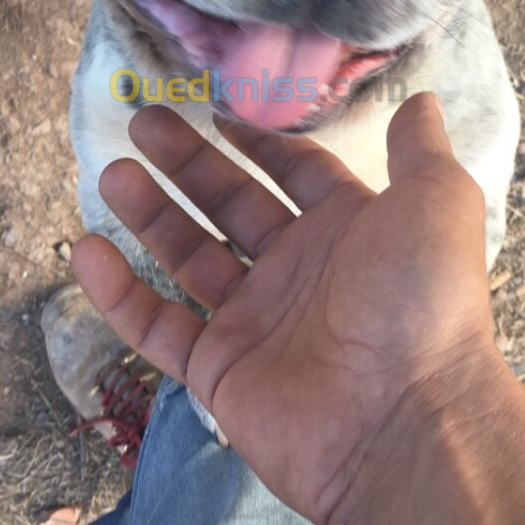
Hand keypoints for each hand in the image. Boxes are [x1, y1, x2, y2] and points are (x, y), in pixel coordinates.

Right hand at [72, 93, 496, 524]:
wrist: (401, 423)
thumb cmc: (419, 301)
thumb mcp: (437, 203)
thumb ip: (421, 151)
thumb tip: (423, 100)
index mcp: (347, 229)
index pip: (296, 174)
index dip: (259, 143)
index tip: (215, 112)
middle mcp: (299, 271)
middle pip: (231, 204)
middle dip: (189, 164)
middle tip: (143, 123)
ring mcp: (256, 322)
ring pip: (189, 258)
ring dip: (151, 215)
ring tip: (114, 172)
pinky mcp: (219, 372)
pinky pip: (159, 327)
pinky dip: (120, 294)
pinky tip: (87, 252)